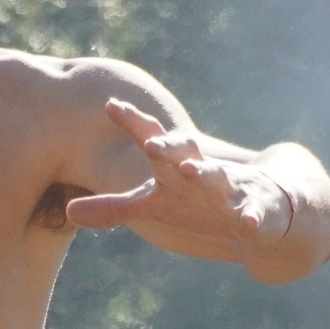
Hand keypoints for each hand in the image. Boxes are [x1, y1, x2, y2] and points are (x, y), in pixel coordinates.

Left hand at [65, 100, 293, 246]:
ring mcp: (231, 188)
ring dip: (205, 173)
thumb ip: (114, 207)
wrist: (260, 206)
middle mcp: (201, 169)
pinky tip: (246, 224)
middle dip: (168, 145)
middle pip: (184, 151)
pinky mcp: (256, 211)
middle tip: (149, 142)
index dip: (132, 122)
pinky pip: (254, 215)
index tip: (110, 104)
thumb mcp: (154, 205)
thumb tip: (69, 212)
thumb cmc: (196, 200)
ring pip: (219, 177)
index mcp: (173, 164)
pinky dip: (251, 218)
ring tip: (189, 170)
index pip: (151, 136)